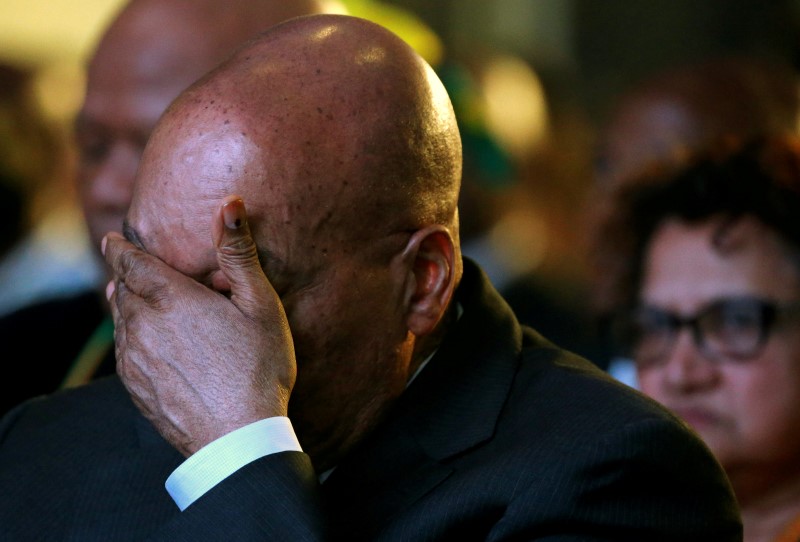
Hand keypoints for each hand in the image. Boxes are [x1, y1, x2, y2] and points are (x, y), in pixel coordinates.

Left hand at [103, 196, 295, 455]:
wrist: (238, 437)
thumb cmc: (258, 367)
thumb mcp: (260, 304)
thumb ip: (239, 253)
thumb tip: (231, 204)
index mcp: (170, 298)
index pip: (130, 262)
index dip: (119, 248)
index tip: (112, 240)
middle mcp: (143, 325)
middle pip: (122, 291)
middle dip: (125, 276)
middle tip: (129, 268)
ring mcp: (136, 360)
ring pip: (120, 323)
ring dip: (125, 307)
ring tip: (131, 299)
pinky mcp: (136, 389)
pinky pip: (123, 354)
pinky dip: (128, 339)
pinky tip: (144, 344)